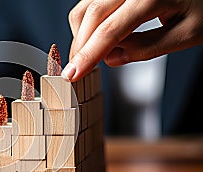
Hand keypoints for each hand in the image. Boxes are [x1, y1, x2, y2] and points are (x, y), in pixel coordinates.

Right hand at [63, 0, 202, 80]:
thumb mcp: (188, 34)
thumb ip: (147, 48)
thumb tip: (112, 58)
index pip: (110, 30)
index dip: (88, 55)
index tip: (73, 74)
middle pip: (91, 15)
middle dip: (80, 47)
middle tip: (76, 70)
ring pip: (86, 7)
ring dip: (82, 34)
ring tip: (94, 54)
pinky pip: (92, 2)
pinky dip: (90, 22)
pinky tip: (100, 36)